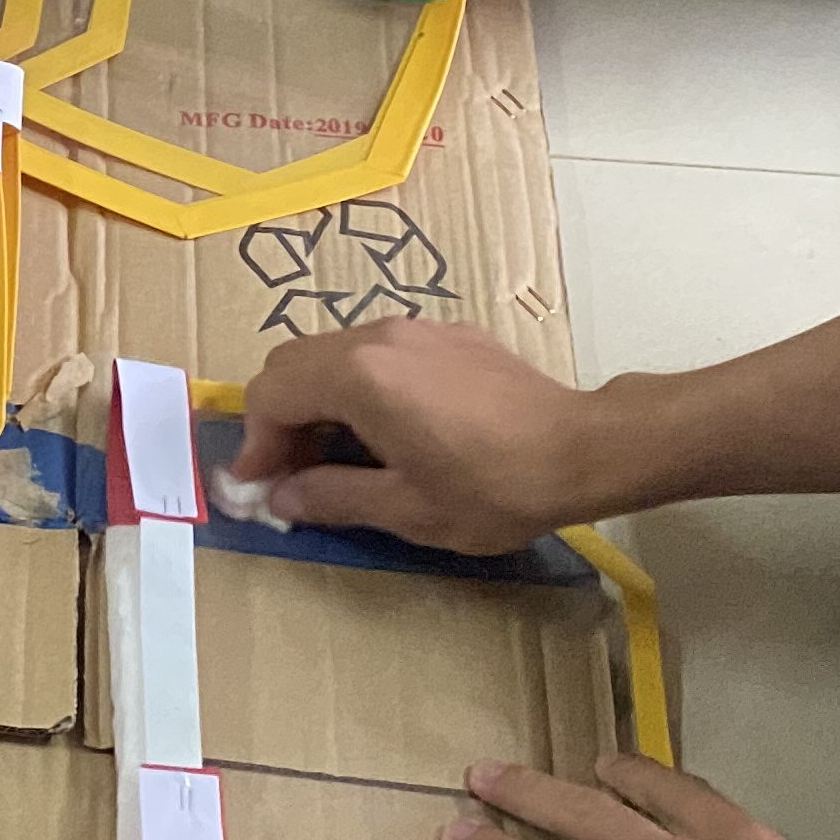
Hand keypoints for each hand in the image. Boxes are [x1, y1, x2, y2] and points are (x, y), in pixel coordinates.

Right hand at [226, 316, 616, 553]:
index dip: (255, 443)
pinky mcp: (448, 335)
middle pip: (294, 363)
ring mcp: (415, 330)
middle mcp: (378, 338)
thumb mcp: (407, 509)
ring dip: (318, 401)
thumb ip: (333, 497)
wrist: (585, 449)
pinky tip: (390, 430)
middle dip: (280, 417)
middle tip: (290, 473)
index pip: (272, 394)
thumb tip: (283, 496)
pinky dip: (359, 386)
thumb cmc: (494, 487)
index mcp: (359, 377)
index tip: (258, 485)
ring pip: (335, 353)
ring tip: (338, 455)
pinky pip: (379, 352)